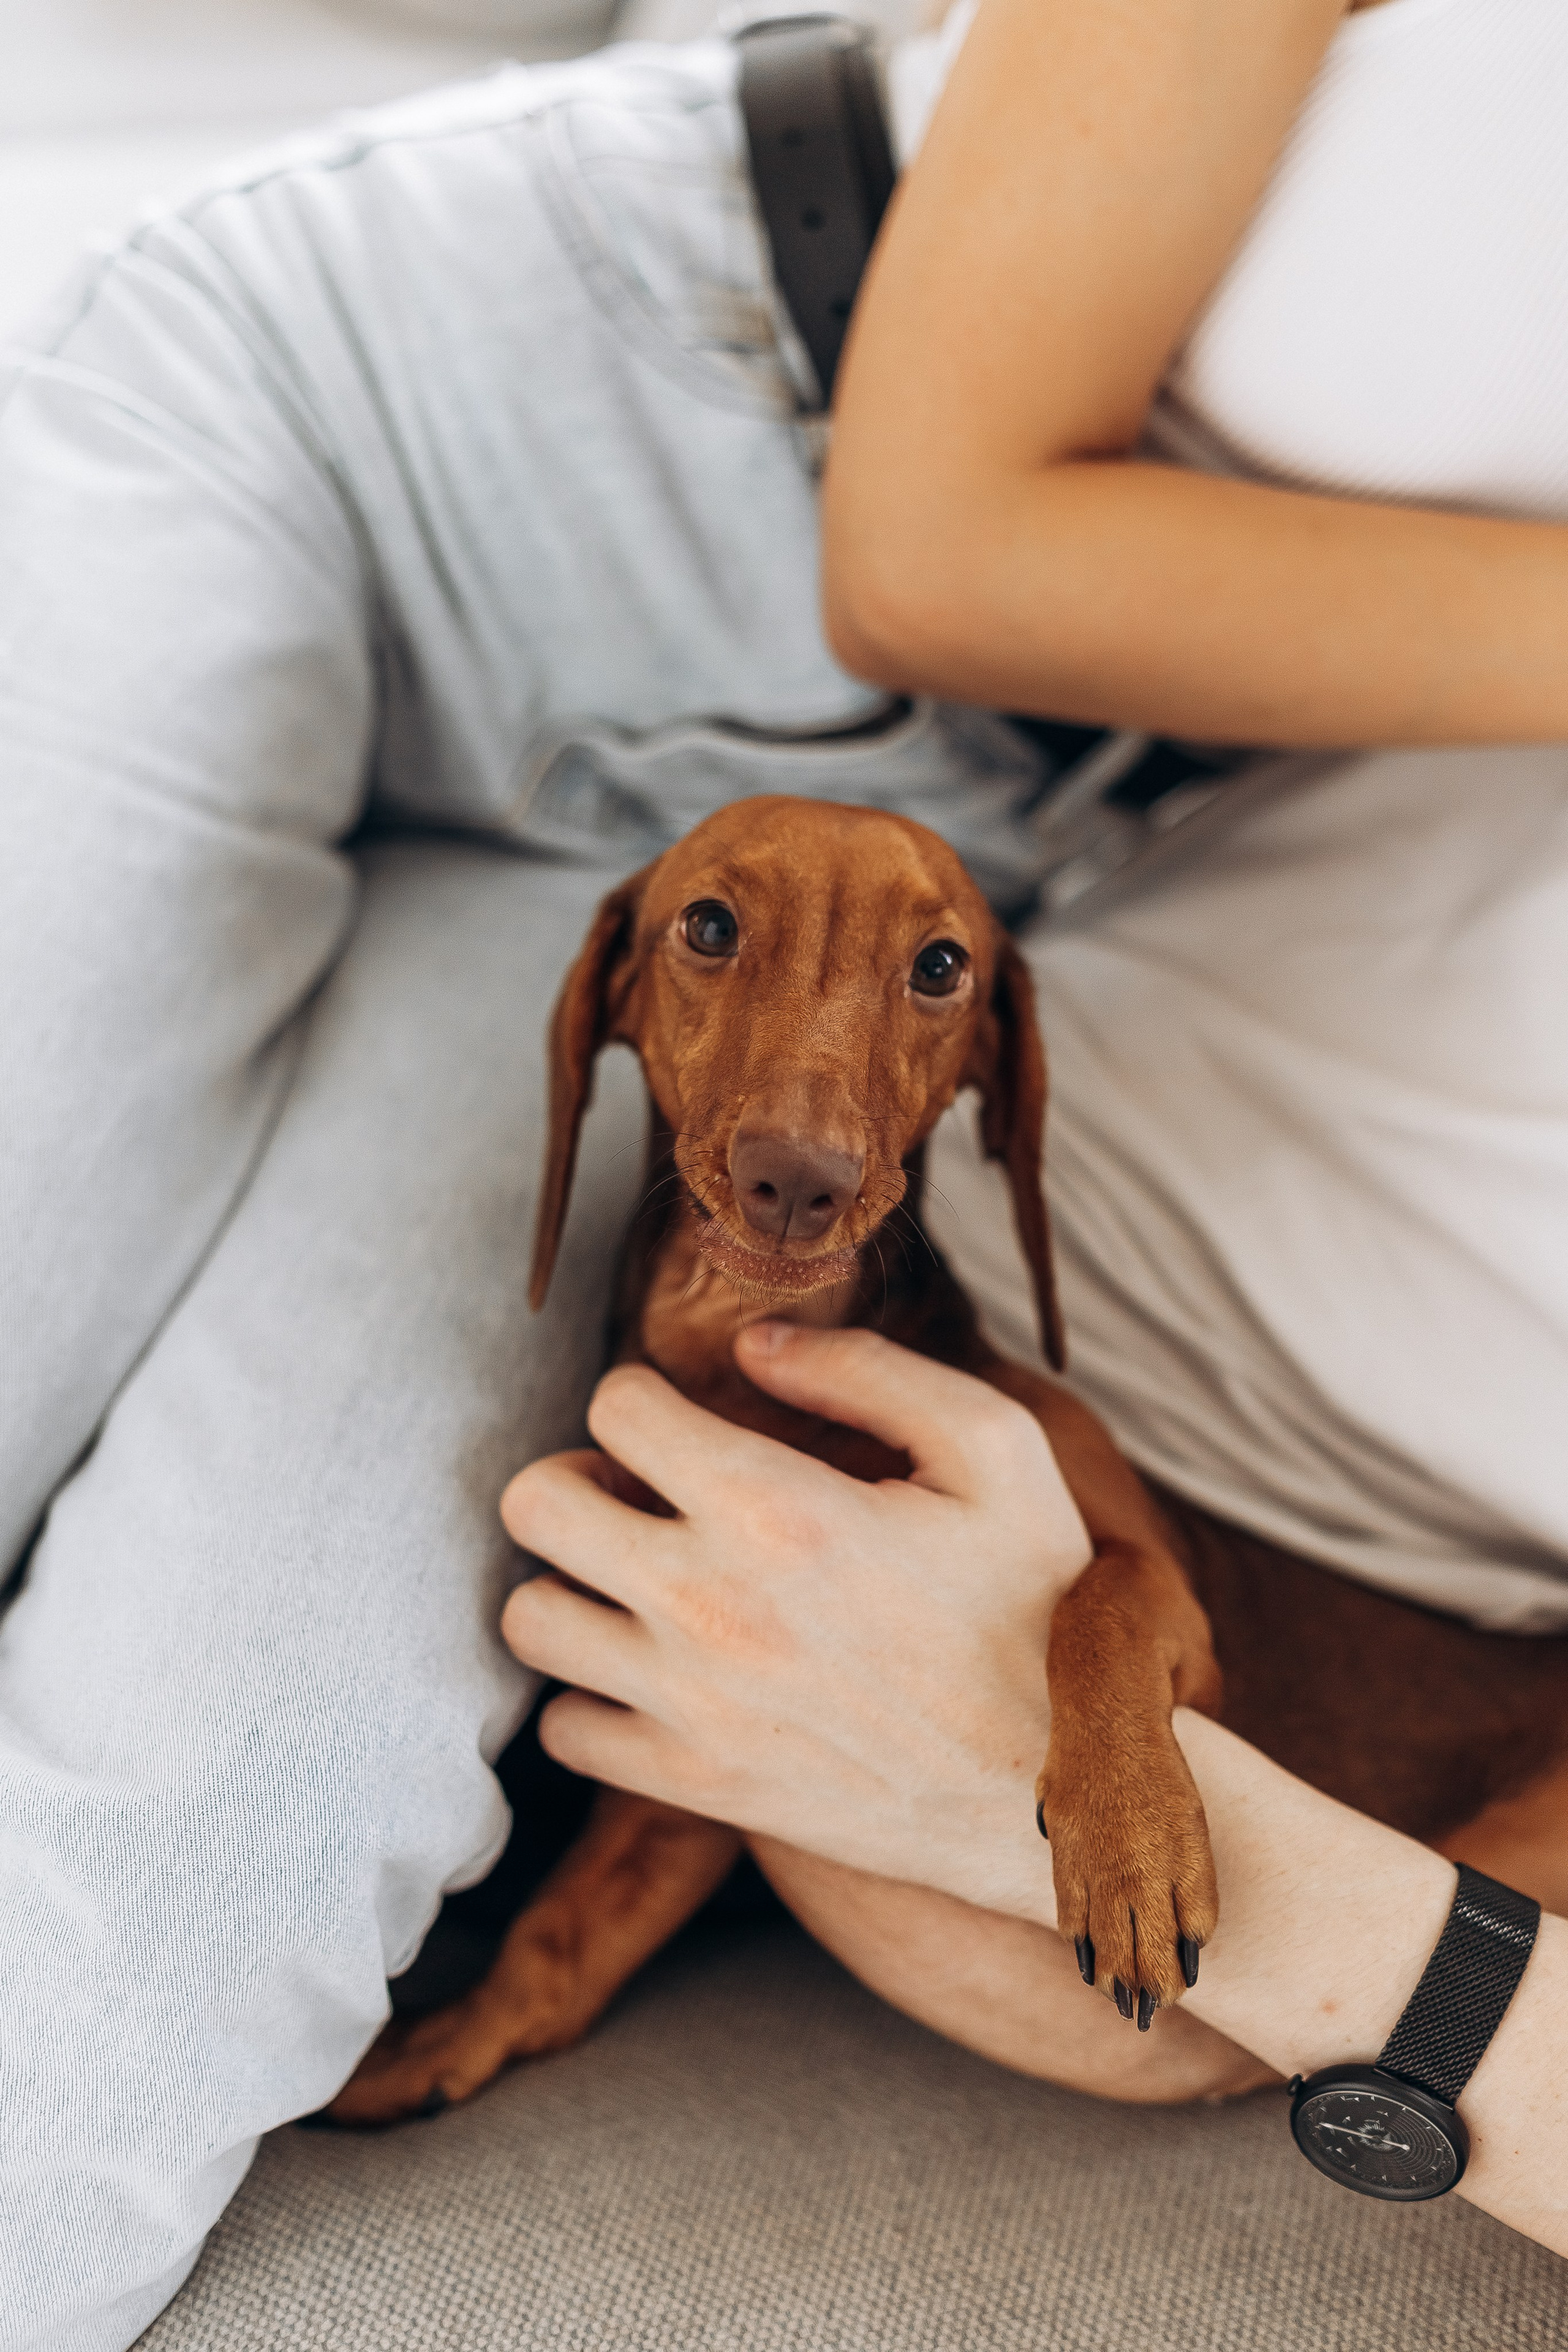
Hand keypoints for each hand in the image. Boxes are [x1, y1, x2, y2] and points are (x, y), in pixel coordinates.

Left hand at [499, 1323, 1090, 1920]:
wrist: (1059, 1790)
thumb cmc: (1036, 1608)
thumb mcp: (995, 1452)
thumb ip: (868, 1372)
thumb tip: (753, 1347)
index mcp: (777, 1506)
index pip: (616, 1406)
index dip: (645, 1398)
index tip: (685, 1426)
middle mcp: (709, 1602)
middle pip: (535, 1504)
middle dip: (577, 1477)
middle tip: (636, 1495)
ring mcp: (690, 1703)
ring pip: (530, 1618)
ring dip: (573, 1586)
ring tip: (637, 1584)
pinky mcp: (691, 1786)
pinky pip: (564, 1729)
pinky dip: (593, 1697)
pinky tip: (656, 1676)